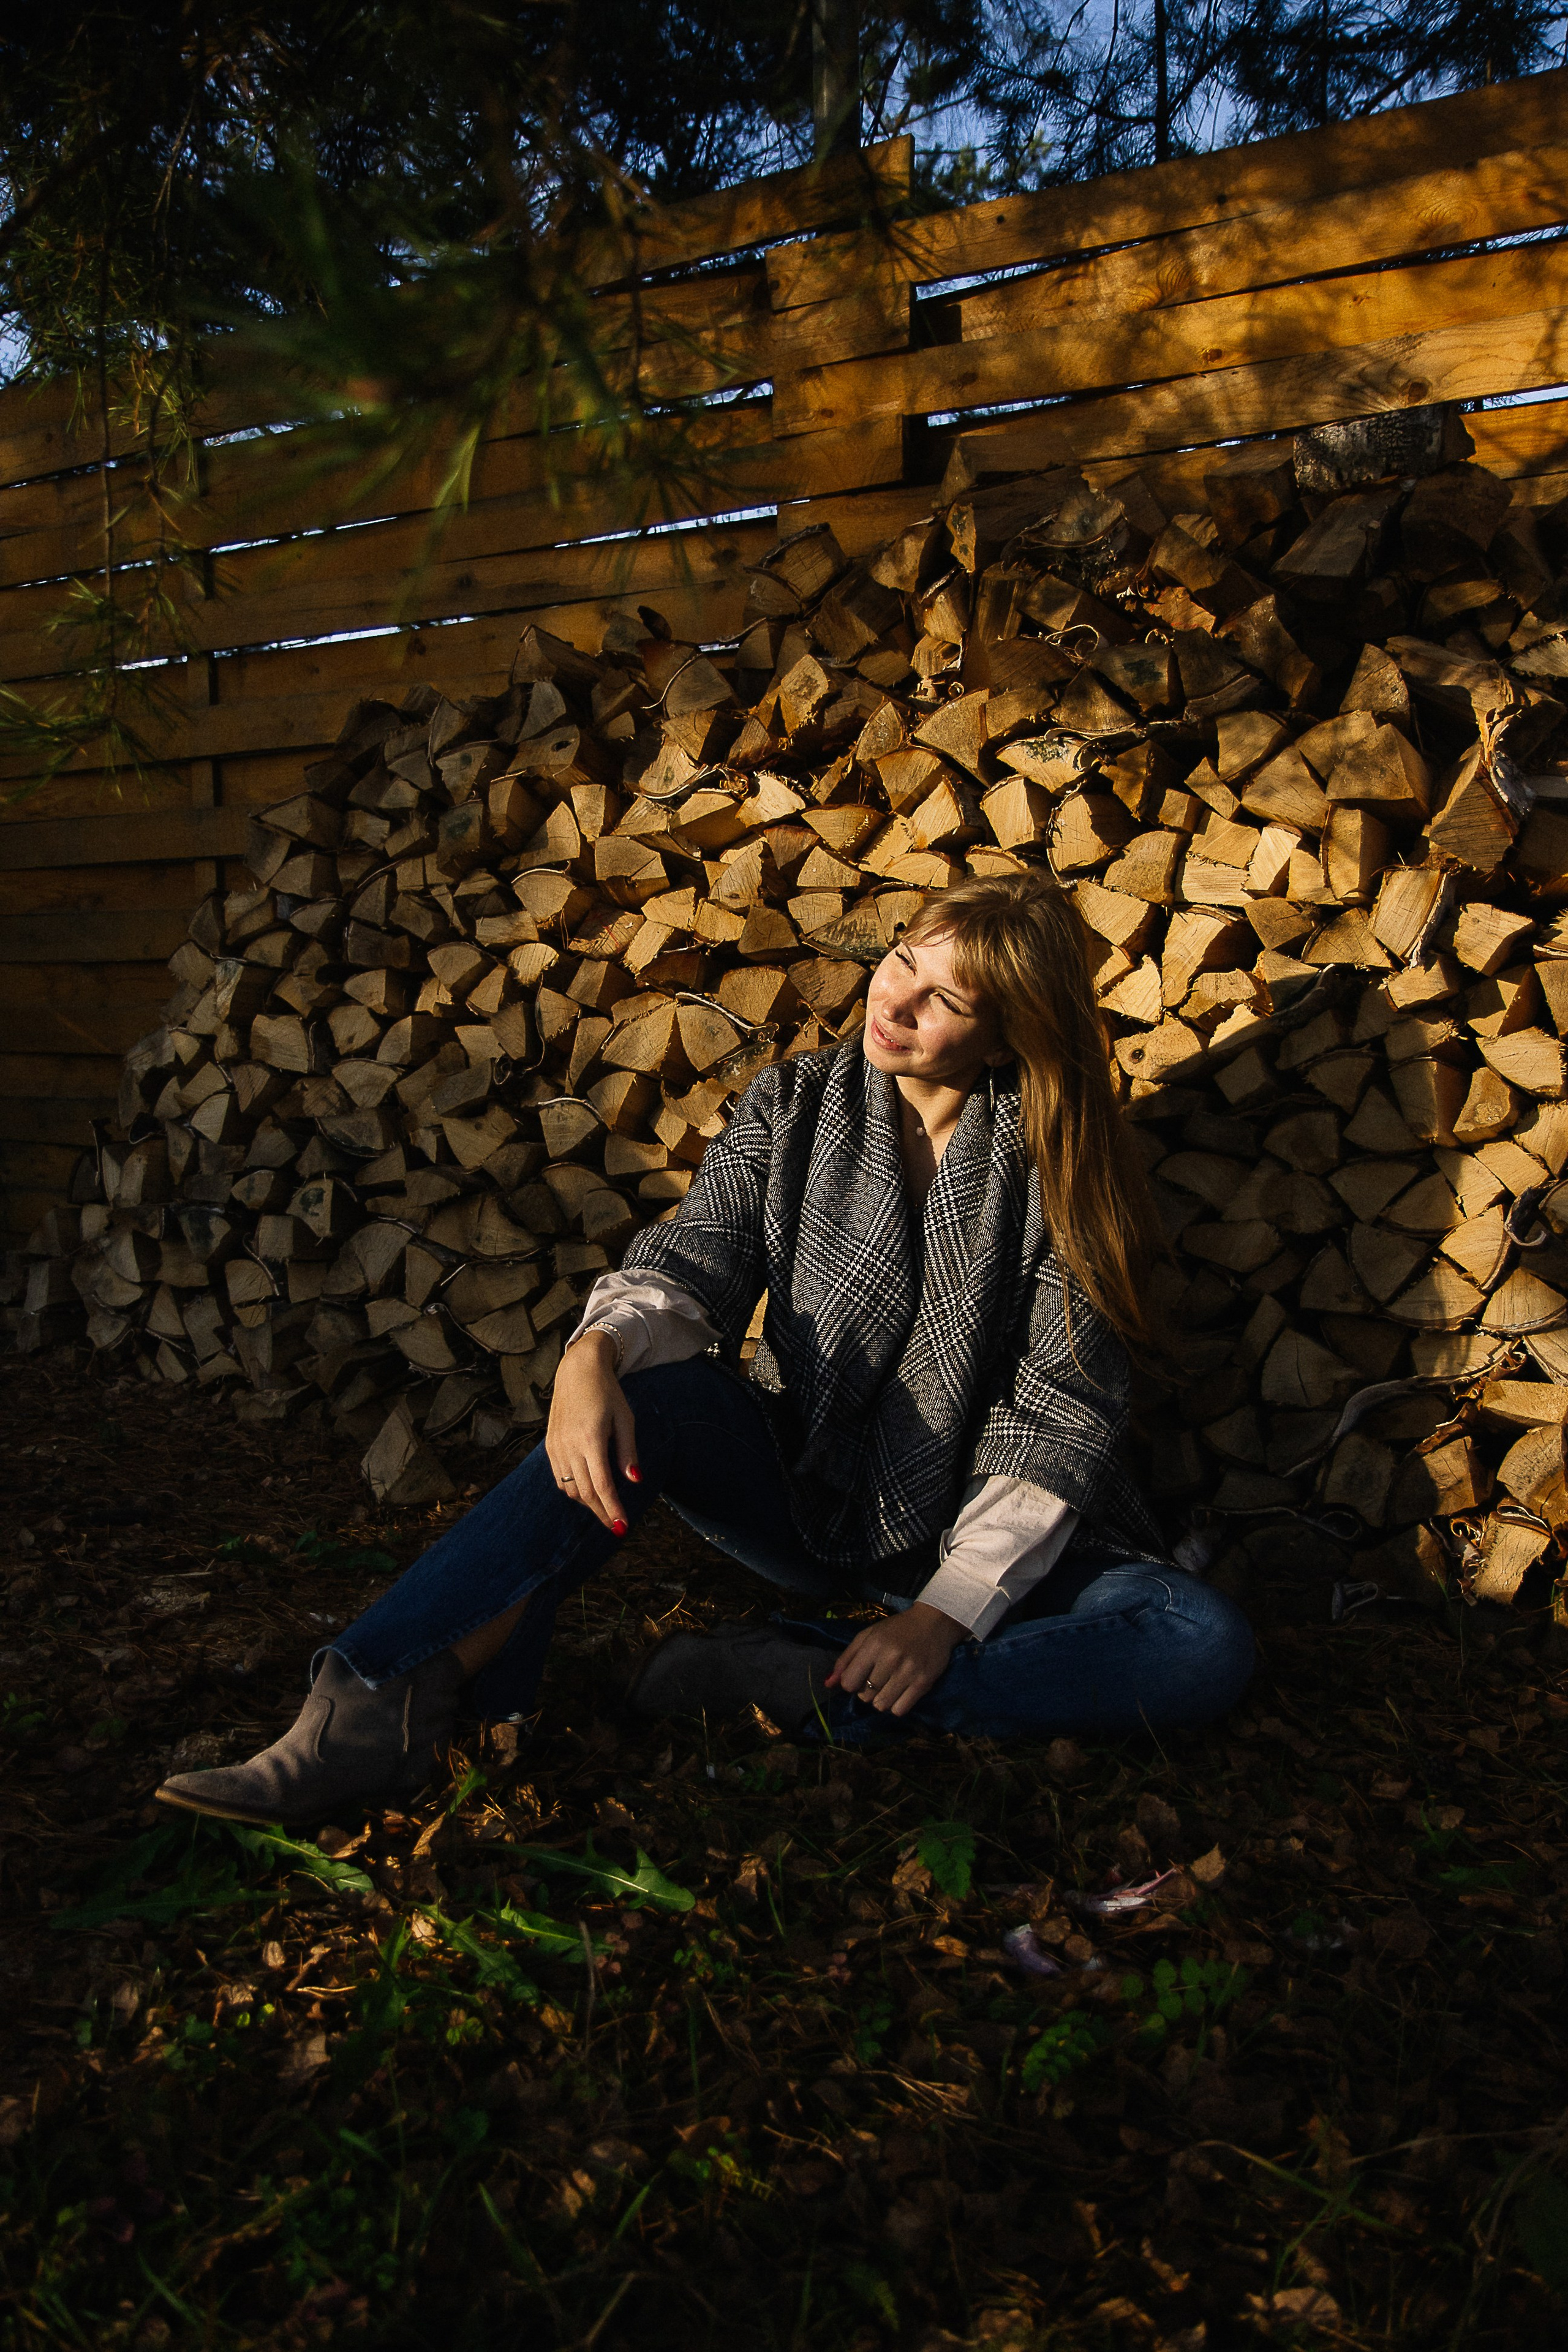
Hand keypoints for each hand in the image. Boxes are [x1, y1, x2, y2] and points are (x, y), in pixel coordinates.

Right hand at [545, 1331, 640, 1534]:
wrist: (577, 1370)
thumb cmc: (607, 1392)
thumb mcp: (625, 1419)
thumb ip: (628, 1452)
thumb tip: (634, 1481)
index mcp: (591, 1439)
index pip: (602, 1486)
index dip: (613, 1509)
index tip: (622, 1527)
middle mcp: (569, 1446)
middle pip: (585, 1493)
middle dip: (602, 1513)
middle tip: (616, 1526)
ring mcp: (556, 1447)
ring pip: (571, 1489)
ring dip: (588, 1503)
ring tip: (605, 1508)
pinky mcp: (549, 1445)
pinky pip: (560, 1478)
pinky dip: (574, 1490)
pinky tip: (587, 1490)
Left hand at [825, 1602, 963, 1717]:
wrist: (934, 1623)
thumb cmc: (897, 1629)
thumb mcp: (868, 1636)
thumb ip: (846, 1659)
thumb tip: (828, 1684)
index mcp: (873, 1645)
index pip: (848, 1682)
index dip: (851, 1683)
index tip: (859, 1676)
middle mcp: (890, 1659)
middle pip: (864, 1696)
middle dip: (867, 1691)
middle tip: (878, 1678)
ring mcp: (908, 1672)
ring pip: (881, 1706)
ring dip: (881, 1700)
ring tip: (889, 1686)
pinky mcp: (924, 1683)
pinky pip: (900, 1710)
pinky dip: (897, 1705)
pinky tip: (901, 1691)